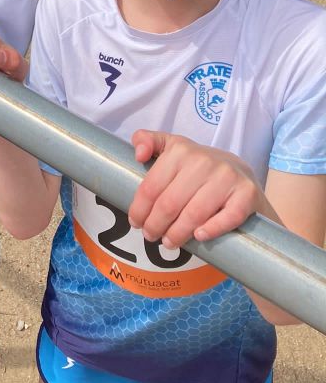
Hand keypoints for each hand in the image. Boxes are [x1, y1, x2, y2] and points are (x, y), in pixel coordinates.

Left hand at [128, 130, 266, 249]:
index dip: (139, 209)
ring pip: (194, 214)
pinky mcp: (247, 194)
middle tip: (150, 236)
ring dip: (177, 234)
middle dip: (155, 225)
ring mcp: (227, 177)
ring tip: (169, 242)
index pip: (151, 186)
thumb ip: (147, 140)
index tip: (136, 223)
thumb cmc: (198, 166)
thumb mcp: (172, 147)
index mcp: (180, 150)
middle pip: (170, 203)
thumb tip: (138, 154)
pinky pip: (227, 217)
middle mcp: (204, 161)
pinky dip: (211, 230)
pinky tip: (199, 237)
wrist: (242, 174)